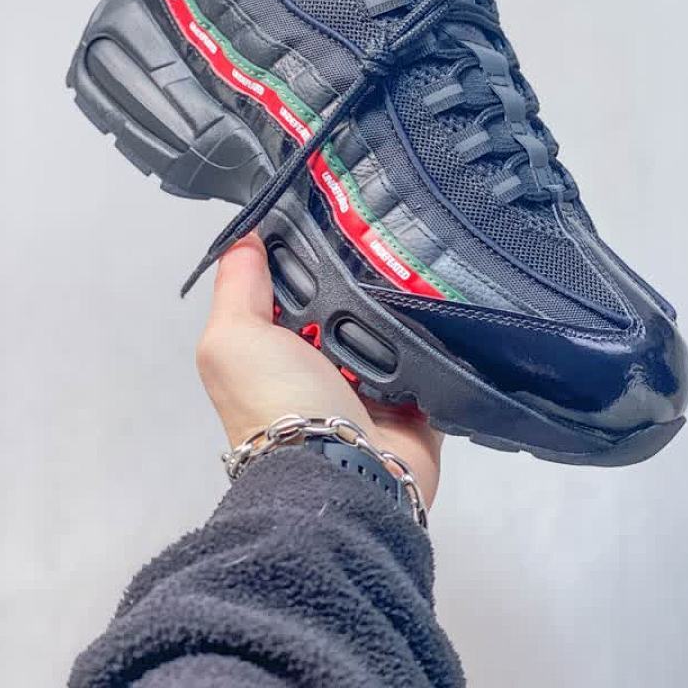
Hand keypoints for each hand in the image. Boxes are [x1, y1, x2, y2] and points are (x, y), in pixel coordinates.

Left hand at [196, 233, 441, 506]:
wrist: (338, 476)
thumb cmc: (276, 403)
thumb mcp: (233, 339)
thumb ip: (236, 287)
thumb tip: (244, 237)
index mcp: (280, 348)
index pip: (302, 286)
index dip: (315, 253)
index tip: (340, 211)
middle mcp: (326, 365)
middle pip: (354, 303)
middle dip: (371, 274)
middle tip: (398, 230)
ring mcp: (375, 386)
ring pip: (398, 327)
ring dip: (409, 303)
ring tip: (432, 257)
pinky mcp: (419, 403)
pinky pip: (437, 358)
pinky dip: (443, 337)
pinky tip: (454, 300)